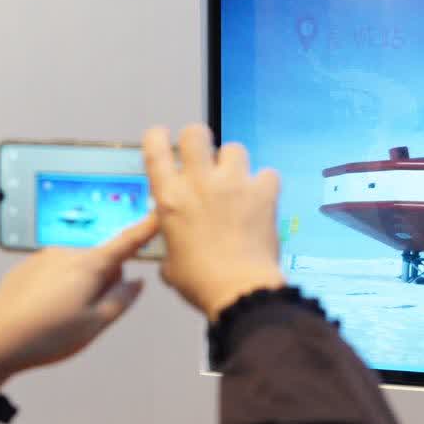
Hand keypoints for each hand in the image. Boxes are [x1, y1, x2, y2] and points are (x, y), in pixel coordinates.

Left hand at [0, 215, 159, 399]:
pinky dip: (58, 288)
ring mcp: (44, 258)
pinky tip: (44, 313)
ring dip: (79, 286)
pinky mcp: (27, 267)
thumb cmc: (45, 336)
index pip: (126, 243)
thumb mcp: (95, 324)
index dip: (146, 230)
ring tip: (61, 319)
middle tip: (90, 315)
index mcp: (89, 265)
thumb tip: (137, 283)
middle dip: (104, 281)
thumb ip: (121, 300)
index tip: (160, 215)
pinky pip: (55, 272)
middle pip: (101, 260)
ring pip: (77, 268)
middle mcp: (67, 253)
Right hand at [143, 124, 286, 320]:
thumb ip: (172, 244)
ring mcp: (233, 184)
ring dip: (233, 163)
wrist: (239, 291)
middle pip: (196, 133)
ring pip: (233, 148)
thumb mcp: (171, 263)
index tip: (161, 136)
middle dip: (198, 140)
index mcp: (170, 198)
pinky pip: (267, 173)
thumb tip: (174, 248)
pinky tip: (261, 198)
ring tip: (235, 182)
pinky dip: (264, 183)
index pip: (155, 149)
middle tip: (202, 157)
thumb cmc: (201, 282)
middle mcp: (200, 183)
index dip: (157, 137)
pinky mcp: (263, 193)